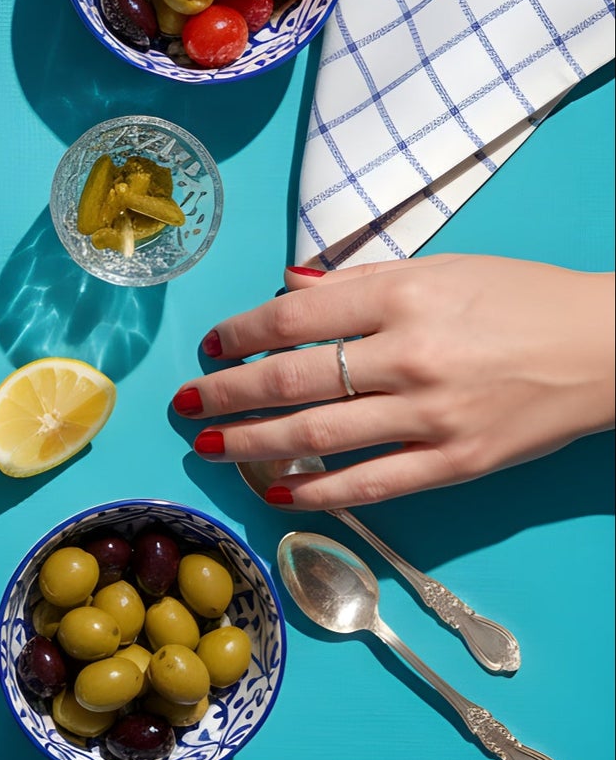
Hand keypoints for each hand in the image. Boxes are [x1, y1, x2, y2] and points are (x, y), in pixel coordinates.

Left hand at [172, 256, 614, 508]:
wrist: (605, 347)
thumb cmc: (515, 296)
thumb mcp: (435, 267)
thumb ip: (354, 282)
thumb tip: (284, 290)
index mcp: (399, 296)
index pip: (293, 319)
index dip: (240, 334)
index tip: (212, 345)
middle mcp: (409, 355)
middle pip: (293, 379)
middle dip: (227, 393)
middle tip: (185, 401)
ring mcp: (432, 415)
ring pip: (320, 436)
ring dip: (253, 444)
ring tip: (208, 444)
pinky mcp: (457, 464)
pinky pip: (372, 484)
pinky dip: (317, 492)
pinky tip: (276, 490)